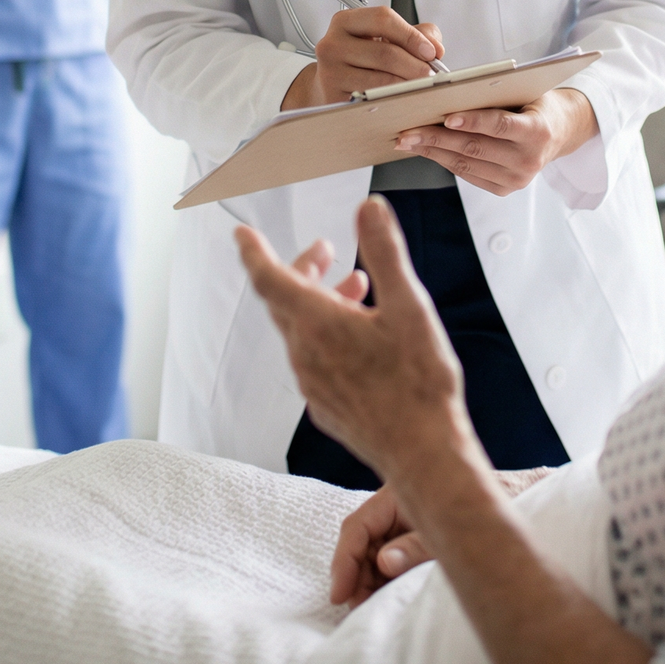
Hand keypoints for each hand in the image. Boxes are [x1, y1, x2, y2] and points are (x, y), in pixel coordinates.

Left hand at [237, 196, 477, 485]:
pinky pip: (314, 359)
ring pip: (302, 330)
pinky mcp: (326, 407)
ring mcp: (313, 384)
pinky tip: (362, 337)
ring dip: (322, 302)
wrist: (423, 454)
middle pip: (286, 301)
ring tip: (359, 288)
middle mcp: (305, 355)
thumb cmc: (418, 383)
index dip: (254, 252)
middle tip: (327, 249)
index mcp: (318, 325)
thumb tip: (369, 209)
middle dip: (302, 268)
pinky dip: (328, 334)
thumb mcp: (409, 305)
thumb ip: (385, 253)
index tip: (242, 234)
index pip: (270, 279)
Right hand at [281, 9, 444, 110]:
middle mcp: (332, 44)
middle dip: (415, 66)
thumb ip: (416, 34)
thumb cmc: (363, 60)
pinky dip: (393, 101)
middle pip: (384, 53)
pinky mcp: (334, 98)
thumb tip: (436, 48)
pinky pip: (372, 100)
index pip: (383, 19)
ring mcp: (330, 72)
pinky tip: (404, 99)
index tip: (431, 52)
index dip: (411, 36)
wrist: (332, 86)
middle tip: (432, 75)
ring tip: (422, 88)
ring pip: (380, 80)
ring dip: (408, 86)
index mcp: (346, 21)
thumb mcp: (386, 38)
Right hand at [330, 467, 553, 606]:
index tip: (340, 594)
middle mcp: (402, 500)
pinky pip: (393, 553)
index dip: (345, 560)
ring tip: (372, 606)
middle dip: (356, 573)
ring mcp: (411, 516)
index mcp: (403, 488)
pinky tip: (388, 593)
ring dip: (370, 577)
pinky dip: (386, 575)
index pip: (358, 524)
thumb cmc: (499, 501)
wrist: (533, 495)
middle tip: (358, 608)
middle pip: (364, 538)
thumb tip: (382, 562)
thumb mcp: (458, 528)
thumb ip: (417, 545)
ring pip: (376, 548)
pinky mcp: (423, 531)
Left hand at [393, 88, 598, 195]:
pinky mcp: (505, 189)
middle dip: (437, 138)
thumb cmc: (536, 103)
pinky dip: (444, 161)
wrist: (560, 132)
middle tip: (408, 130)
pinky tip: (426, 150)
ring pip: (466, 164)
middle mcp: (529, 160)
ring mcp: (517, 179)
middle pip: (475, 148)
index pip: (500, 126)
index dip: (473, 121)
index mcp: (539, 132)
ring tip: (408, 140)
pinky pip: (468, 175)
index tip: (446, 117)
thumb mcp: (526, 93)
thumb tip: (450, 95)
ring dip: (433, 151)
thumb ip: (496, 97)